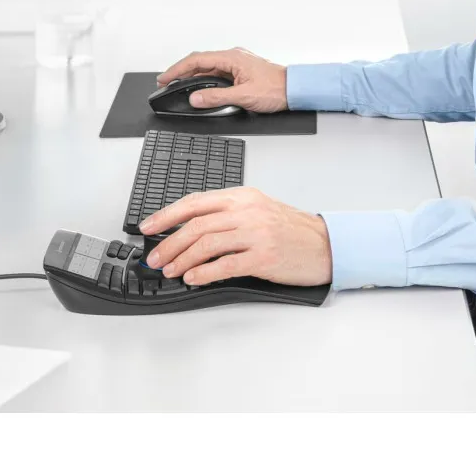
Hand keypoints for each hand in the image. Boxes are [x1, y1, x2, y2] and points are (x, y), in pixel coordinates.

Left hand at [139, 187, 332, 286]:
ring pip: (207, 244)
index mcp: (242, 197)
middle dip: (169, 243)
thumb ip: (226, 215)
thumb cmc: (291, 230)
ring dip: (182, 259)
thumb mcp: (258, 210)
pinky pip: (226, 265)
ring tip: (170, 271)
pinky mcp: (264, 257)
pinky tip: (193, 278)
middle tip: (155, 258)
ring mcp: (256, 233)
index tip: (148, 227)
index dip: (167, 215)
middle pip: (196, 225)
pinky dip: (204, 273)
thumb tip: (188, 230)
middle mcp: (247, 211)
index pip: (195, 202)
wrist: (327, 244)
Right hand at [157, 47, 287, 112]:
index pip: (196, 60)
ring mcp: (237, 63)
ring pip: (208, 68)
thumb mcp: (243, 96)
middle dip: (180, 71)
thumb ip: (216, 97)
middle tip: (166, 82)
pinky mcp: (240, 71)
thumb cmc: (276, 89)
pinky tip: (200, 87)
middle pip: (199, 62)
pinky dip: (204, 79)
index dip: (177, 69)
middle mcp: (233, 57)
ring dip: (192, 76)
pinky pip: (217, 73)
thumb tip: (195, 98)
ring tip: (178, 85)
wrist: (295, 89)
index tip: (164, 78)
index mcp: (231, 57)